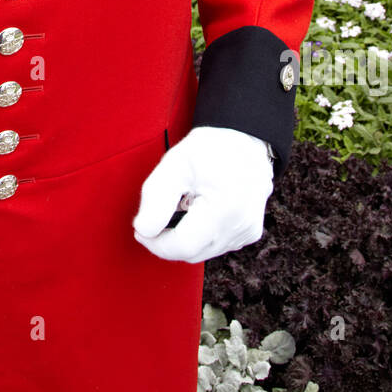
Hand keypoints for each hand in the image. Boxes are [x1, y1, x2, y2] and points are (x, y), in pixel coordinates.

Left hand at [132, 127, 272, 263]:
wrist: (244, 138)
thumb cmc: (209, 148)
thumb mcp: (175, 163)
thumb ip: (156, 197)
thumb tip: (144, 230)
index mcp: (226, 207)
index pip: (183, 246)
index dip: (156, 243)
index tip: (142, 229)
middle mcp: (242, 225)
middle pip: (192, 253)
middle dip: (168, 240)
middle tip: (158, 212)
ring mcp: (248, 231)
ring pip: (203, 252)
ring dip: (185, 237)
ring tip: (184, 203)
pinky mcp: (250, 233)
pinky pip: (216, 245)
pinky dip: (201, 234)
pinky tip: (200, 209)